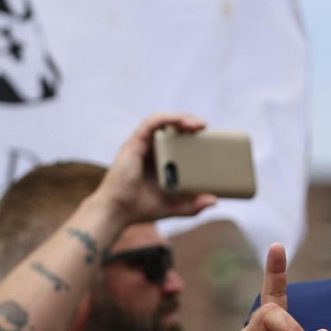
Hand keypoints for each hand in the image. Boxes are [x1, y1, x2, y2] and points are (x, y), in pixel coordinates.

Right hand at [93, 112, 216, 225]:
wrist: (116, 212)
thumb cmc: (140, 208)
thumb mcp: (174, 207)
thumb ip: (192, 205)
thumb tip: (214, 200)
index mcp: (159, 160)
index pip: (177, 140)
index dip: (193, 135)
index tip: (210, 139)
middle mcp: (150, 149)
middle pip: (172, 127)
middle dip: (190, 123)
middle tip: (207, 129)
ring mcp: (142, 145)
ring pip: (163, 121)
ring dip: (182, 117)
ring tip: (199, 125)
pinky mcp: (135, 143)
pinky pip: (151, 122)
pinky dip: (167, 118)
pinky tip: (181, 121)